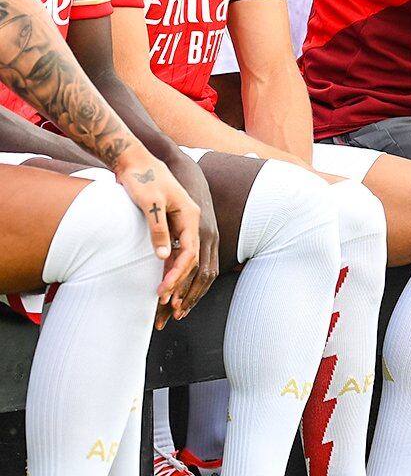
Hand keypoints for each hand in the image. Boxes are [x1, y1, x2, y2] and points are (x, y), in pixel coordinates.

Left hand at [160, 153, 220, 324]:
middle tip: (170, 314)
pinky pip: (192, 262)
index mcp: (193, 217)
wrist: (144, 160)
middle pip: (201, 266)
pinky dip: (183, 279)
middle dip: (187, 293)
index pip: (191, 254)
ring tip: (173, 312)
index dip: (177, 276)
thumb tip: (163, 257)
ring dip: (187, 291)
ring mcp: (198, 230)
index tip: (162, 294)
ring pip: (200, 268)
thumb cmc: (144, 178)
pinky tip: (173, 292)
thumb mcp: (148, 202)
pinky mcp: (189, 233)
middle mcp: (200, 226)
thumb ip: (158, 229)